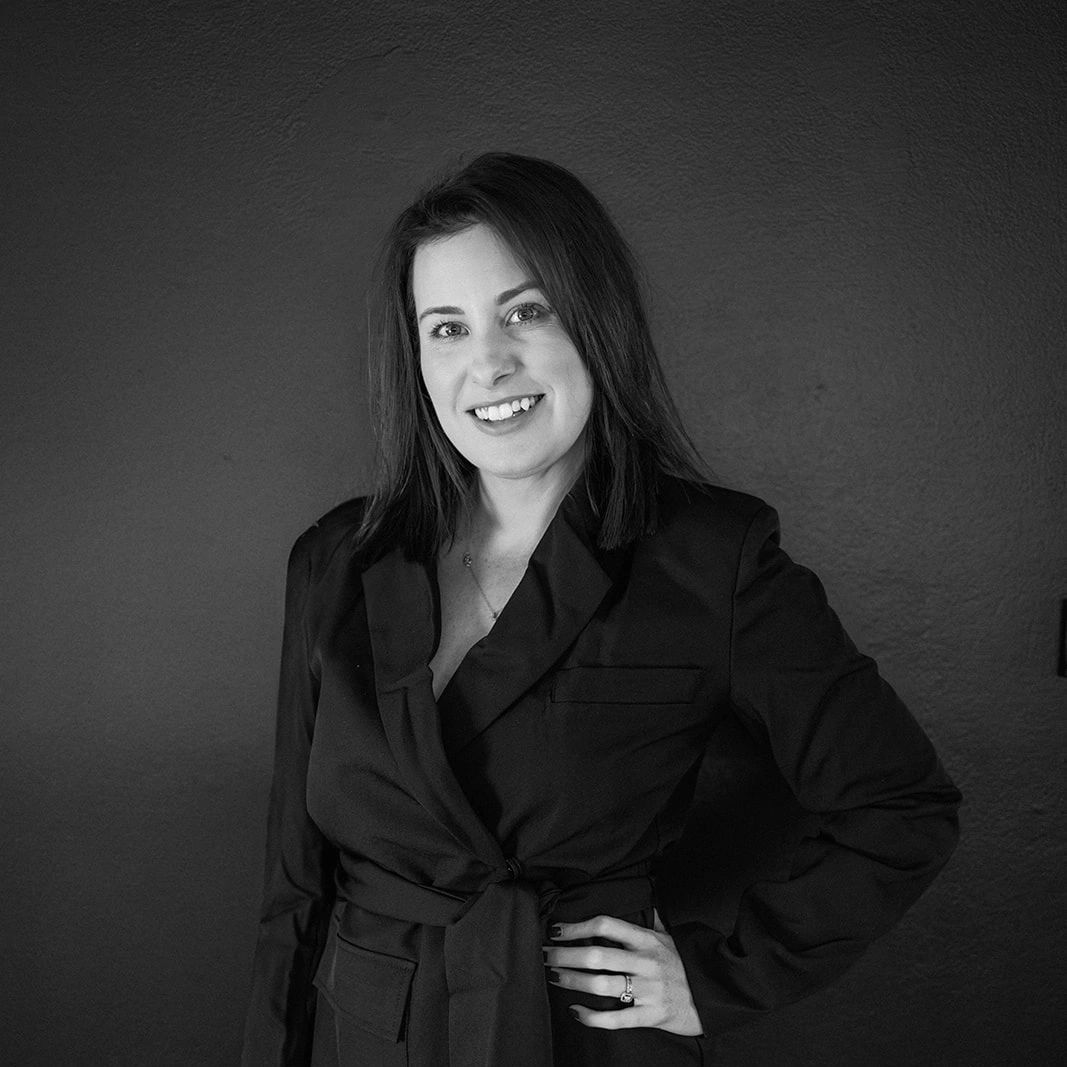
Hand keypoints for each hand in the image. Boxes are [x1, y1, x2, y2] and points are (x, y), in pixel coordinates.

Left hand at [542, 913, 702, 1035]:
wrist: (712, 996)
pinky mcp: (652, 1015)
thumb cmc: (684, 965)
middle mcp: (646, 962)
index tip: (557, 930)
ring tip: (554, 977)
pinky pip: (616, 1019)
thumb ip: (653, 917)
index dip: (577, 926)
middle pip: (596, 955)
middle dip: (565, 955)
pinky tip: (576, 1011)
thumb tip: (646, 893)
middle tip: (545, 955)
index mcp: (647, 939)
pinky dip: (592, 1017)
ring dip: (572, 981)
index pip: (606, 925)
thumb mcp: (669, 936)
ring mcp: (648, 989)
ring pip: (602, 985)